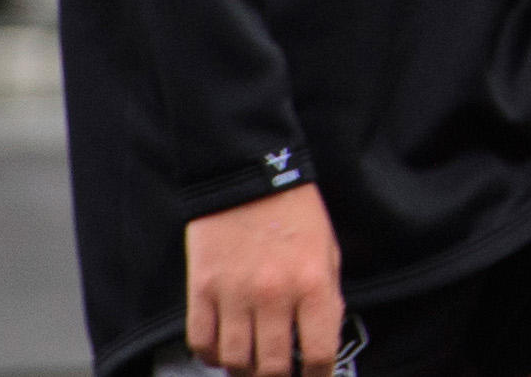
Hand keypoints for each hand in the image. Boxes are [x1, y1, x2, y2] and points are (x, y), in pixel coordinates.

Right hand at [184, 184, 341, 376]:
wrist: (249, 174)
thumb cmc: (294, 212)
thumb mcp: (329, 252)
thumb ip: (325, 298)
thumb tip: (319, 341)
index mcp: (313, 284)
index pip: (319, 353)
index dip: (318, 376)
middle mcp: (274, 295)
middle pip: (272, 368)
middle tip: (281, 376)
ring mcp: (234, 295)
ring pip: (235, 362)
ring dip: (244, 371)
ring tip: (252, 366)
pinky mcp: (201, 289)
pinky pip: (202, 342)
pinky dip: (211, 355)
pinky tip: (223, 350)